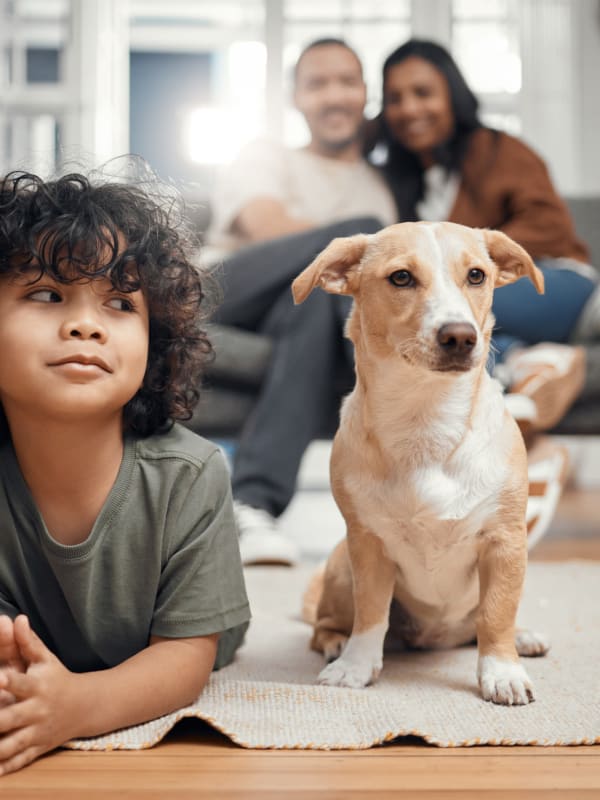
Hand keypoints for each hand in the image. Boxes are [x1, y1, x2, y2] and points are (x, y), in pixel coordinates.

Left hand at [0, 616, 82, 775]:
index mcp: (37, 686)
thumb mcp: (46, 659)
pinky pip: (21, 760)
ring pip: (12, 745)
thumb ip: (28, 641)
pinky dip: (7, 768)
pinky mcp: (38, 747)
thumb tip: (17, 618)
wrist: (87, 705)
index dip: (6, 683)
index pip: (19, 684)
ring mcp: (38, 731)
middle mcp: (37, 710)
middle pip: (9, 719)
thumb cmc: (59, 678)